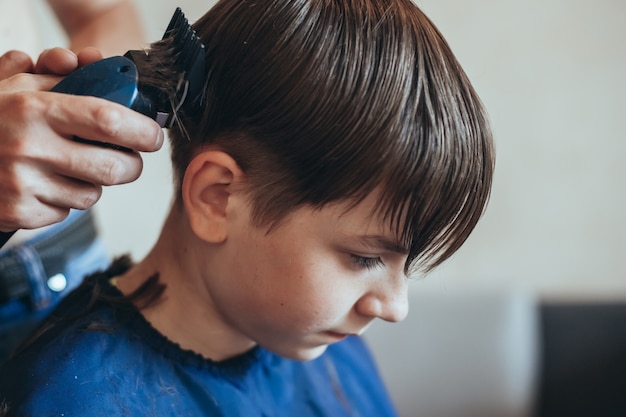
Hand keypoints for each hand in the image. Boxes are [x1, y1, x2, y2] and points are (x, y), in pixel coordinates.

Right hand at [0, 48, 163, 231]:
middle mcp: (31, 148)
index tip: (153, 135)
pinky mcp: (20, 213)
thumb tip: (96, 61)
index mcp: (35, 109)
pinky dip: (63, 201)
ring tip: (67, 167)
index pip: (110, 122)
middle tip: (128, 159)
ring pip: (93, 195)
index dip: (143, 131)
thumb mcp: (16, 86)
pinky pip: (66, 213)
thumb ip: (58, 73)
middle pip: (115, 168)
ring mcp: (24, 184)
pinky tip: (44, 184)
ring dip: (92, 183)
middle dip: (131, 165)